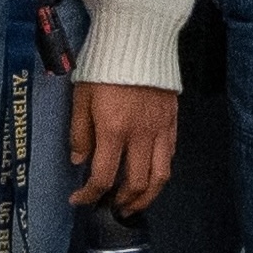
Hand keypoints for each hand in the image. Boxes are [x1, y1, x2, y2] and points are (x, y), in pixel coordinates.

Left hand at [69, 81, 176, 214]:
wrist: (137, 43)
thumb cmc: (102, 68)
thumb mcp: (80, 98)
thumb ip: (80, 133)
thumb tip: (80, 162)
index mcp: (114, 130)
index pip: (104, 176)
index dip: (90, 194)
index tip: (79, 200)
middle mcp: (141, 136)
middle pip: (137, 183)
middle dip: (123, 202)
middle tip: (110, 209)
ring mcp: (161, 131)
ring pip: (160, 177)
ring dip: (147, 197)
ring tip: (134, 205)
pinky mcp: (173, 124)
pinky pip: (170, 158)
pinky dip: (160, 174)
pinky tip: (149, 177)